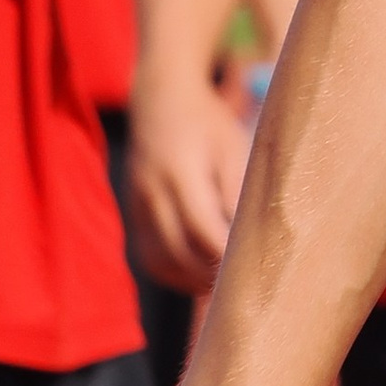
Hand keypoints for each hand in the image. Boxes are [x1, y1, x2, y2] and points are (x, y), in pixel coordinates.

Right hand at [124, 61, 250, 296]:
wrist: (160, 99)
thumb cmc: (207, 121)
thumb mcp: (232, 146)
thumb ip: (235, 190)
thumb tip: (247, 235)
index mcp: (179, 171)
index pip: (201, 227)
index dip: (224, 253)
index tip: (252, 269)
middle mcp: (152, 192)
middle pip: (178, 250)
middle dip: (208, 274)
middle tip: (243, 286)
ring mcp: (137, 205)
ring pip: (159, 260)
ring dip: (189, 279)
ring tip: (222, 285)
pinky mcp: (133, 213)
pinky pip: (148, 255)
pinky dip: (172, 272)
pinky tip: (196, 275)